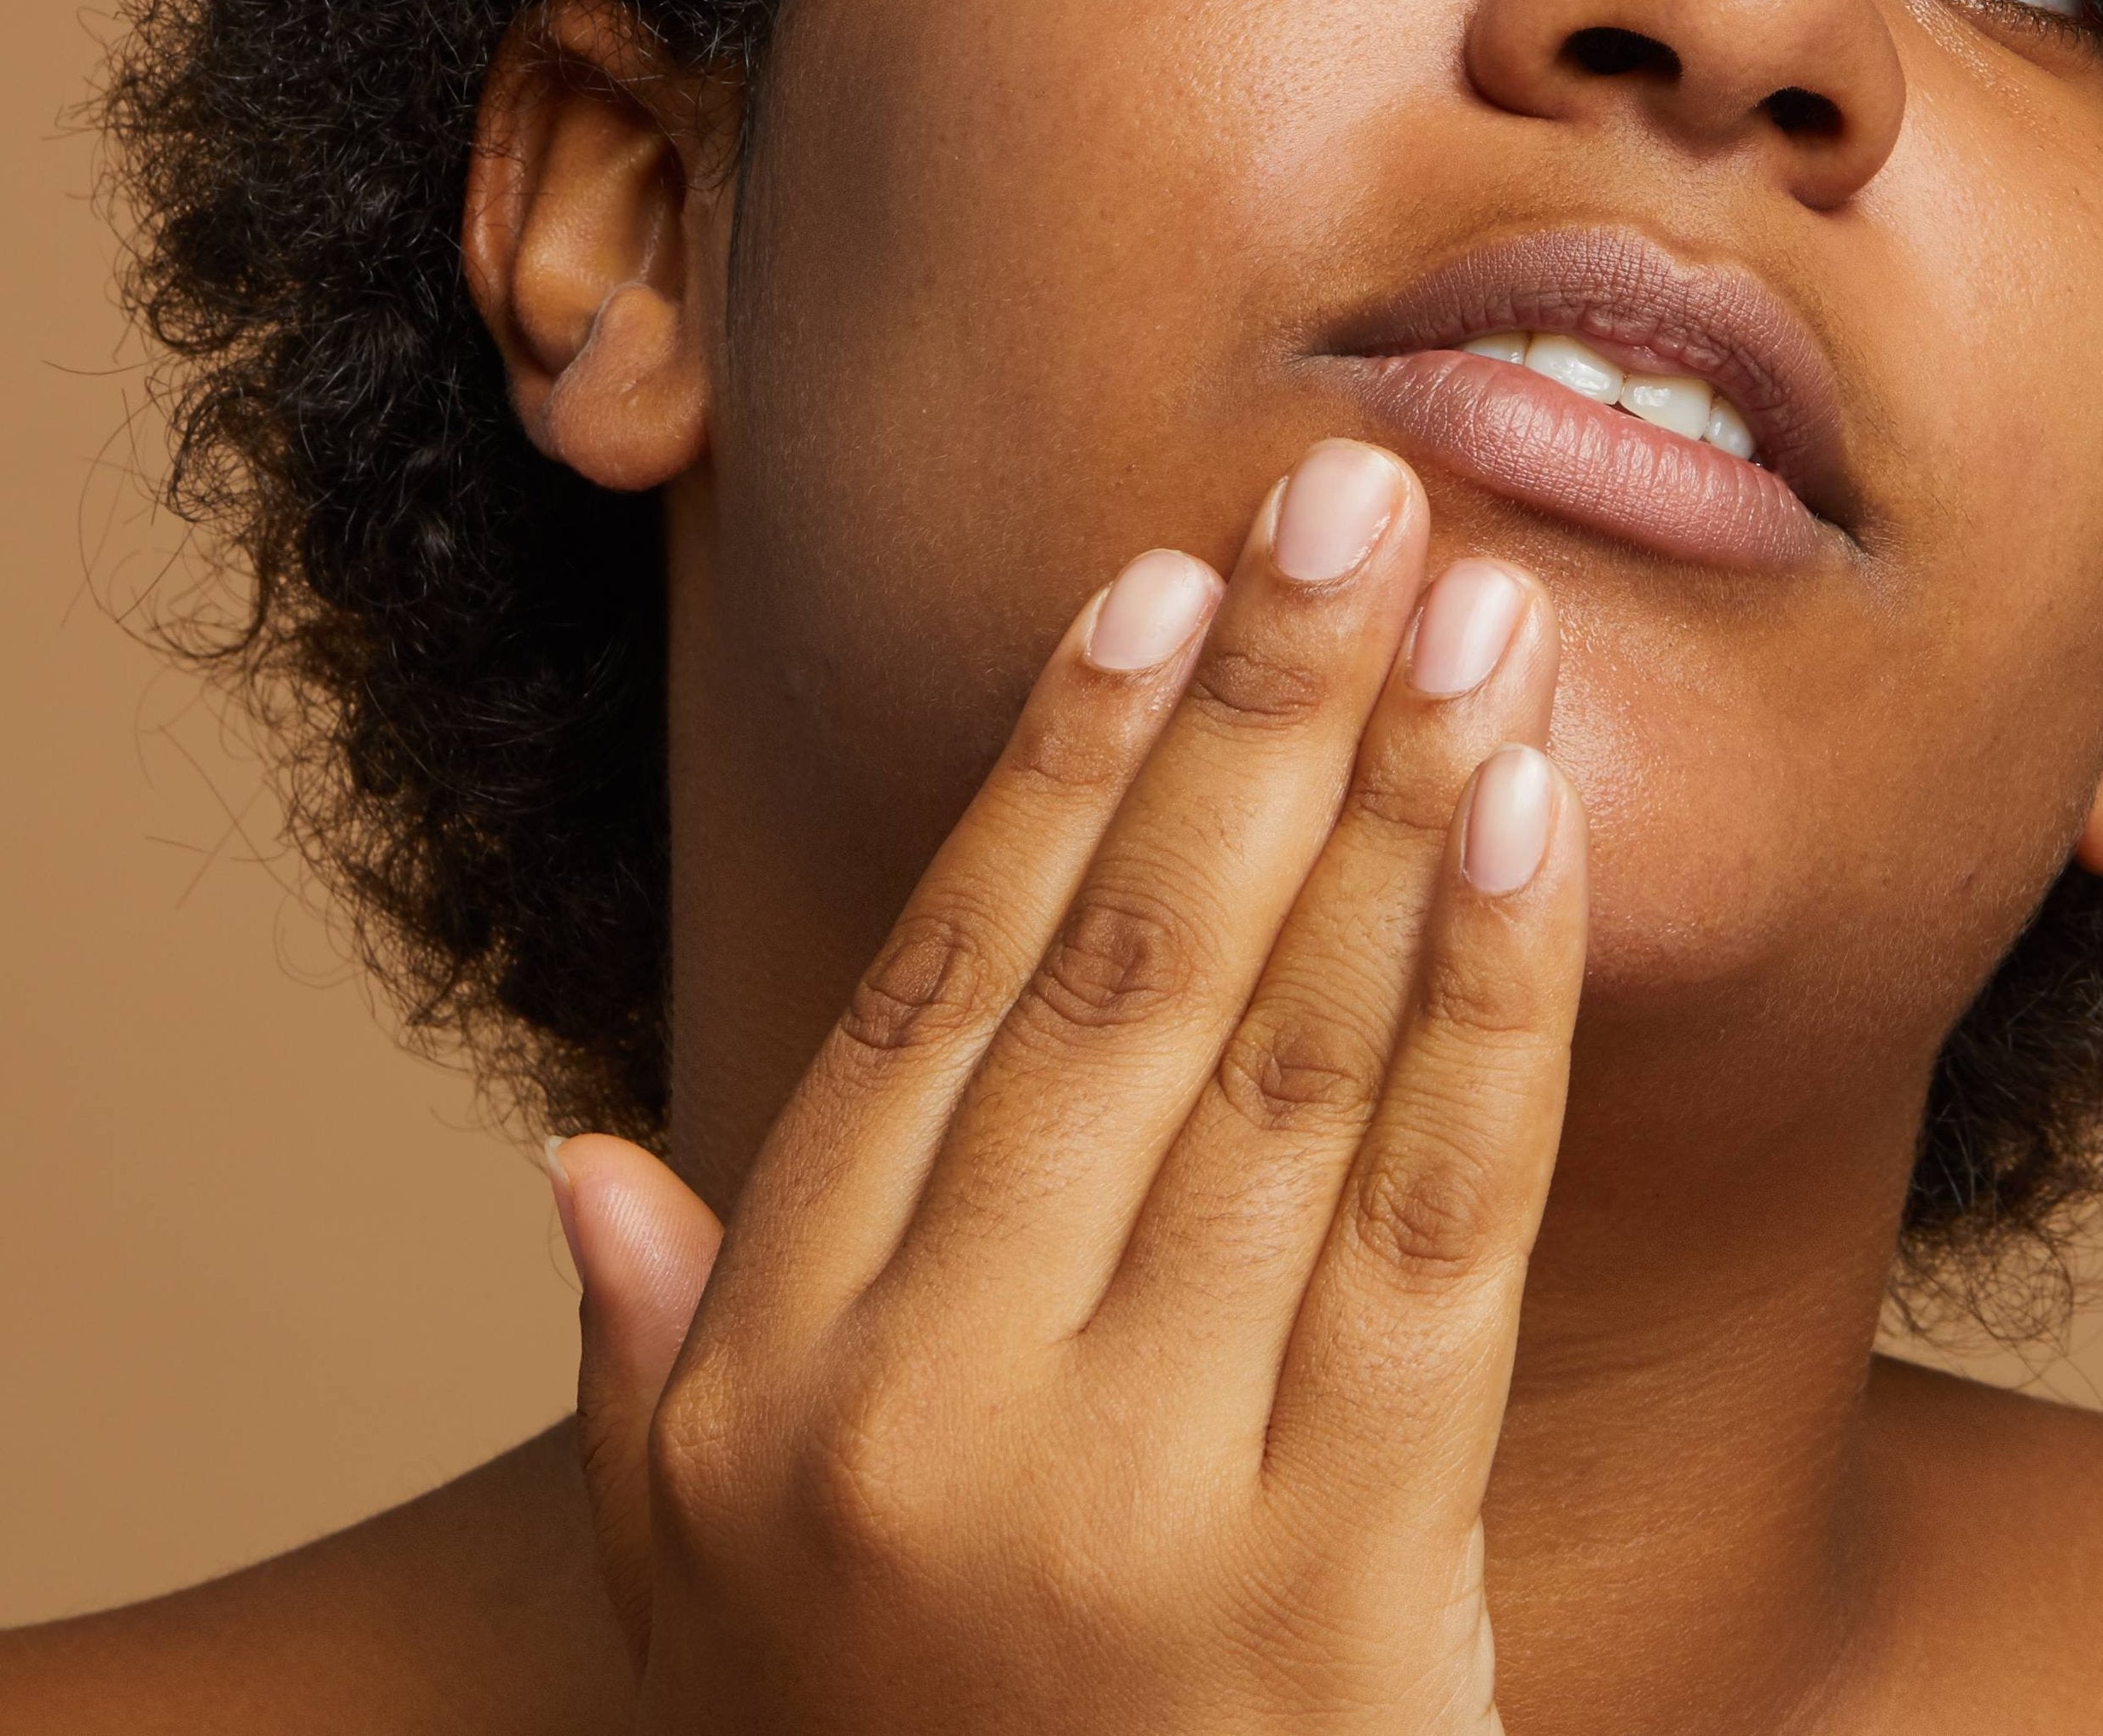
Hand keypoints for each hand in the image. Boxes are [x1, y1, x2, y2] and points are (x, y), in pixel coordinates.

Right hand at [548, 438, 1586, 1731]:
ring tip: (1473, 610)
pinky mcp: (1351, 1578)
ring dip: (1393, 803)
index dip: (1056, 769)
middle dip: (1255, 708)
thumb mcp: (702, 1607)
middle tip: (1349, 494)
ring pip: (1293, 1060)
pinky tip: (1530, 826)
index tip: (1151, 583)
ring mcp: (1145, 1492)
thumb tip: (572, 1164)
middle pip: (1134, 975)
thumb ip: (643, 1375)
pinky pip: (1436, 1226)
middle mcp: (940, 1407)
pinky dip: (1491, 1004)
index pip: (941, 992)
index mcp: (782, 1376)